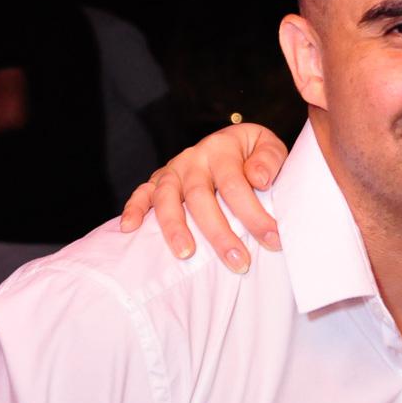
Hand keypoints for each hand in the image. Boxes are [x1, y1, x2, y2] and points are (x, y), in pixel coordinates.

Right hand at [118, 123, 289, 272]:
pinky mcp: (157, 180)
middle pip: (201, 197)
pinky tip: (129, 229)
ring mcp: (173, 170)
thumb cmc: (253, 153)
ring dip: (174, 226)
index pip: (236, 185)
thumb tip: (258, 179)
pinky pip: (140, 193)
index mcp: (222, 149)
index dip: (254, 215)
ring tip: (186, 253)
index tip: (272, 241)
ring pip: (167, 198)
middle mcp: (193, 158)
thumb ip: (269, 159)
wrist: (231, 141)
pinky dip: (133, 209)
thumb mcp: (268, 145)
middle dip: (220, 233)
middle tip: (238, 262)